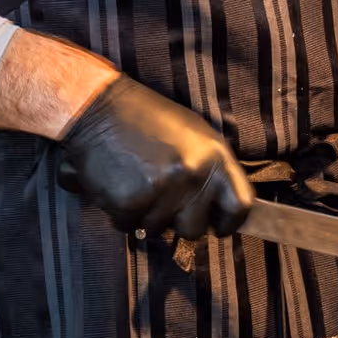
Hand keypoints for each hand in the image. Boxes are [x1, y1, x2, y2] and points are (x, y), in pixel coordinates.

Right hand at [55, 75, 254, 238]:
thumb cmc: (146, 118)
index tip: (217, 226)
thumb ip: (211, 170)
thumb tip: (221, 206)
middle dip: (177, 222)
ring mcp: (162, 189)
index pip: (239, 206)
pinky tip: (118, 185)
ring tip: (136, 181)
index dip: (228, 222)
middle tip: (161, 198)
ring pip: (158, 229)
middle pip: (195, 229)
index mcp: (215, 156)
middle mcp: (193, 174)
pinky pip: (129, 226)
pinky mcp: (130, 201)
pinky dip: (121, 213)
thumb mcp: (194, 134)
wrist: (99, 107)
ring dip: (145, 214)